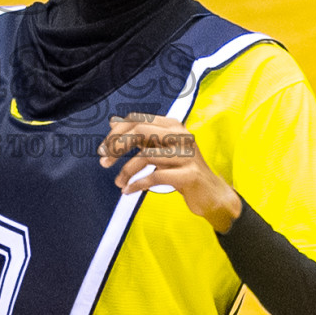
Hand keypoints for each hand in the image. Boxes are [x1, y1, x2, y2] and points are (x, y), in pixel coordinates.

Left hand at [99, 113, 242, 232]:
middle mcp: (181, 135)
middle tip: (104, 162)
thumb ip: (141, 137)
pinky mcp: (189, 175)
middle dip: (118, 146)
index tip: (103, 149)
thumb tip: (113, 122)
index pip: (137, 119)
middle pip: (141, 131)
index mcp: (173, 126)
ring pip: (146, 156)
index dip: (116, 133)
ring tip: (119, 183)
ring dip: (126, 171)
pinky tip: (129, 191)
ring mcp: (187, 155)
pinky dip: (137, 184)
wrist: (212, 195)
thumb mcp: (161, 150)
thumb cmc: (182, 171)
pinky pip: (156, 176)